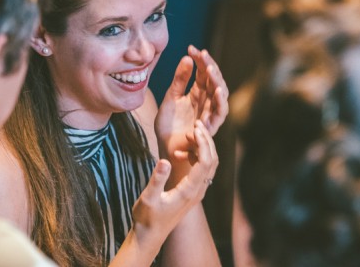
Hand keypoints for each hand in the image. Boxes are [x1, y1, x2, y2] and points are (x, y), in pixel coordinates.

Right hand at [131, 122, 217, 248]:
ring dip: (204, 147)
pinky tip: (183, 151)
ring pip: (210, 165)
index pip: (206, 161)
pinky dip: (198, 156)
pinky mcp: (193, 192)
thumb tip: (164, 160)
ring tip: (192, 132)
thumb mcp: (148, 198)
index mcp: (190, 191)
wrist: (150, 236)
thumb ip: (156, 180)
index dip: (203, 142)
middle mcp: (198, 191)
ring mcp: (197, 192)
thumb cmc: (147, 218)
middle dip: (207, 140)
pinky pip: (203, 170)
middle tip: (196, 123)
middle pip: (212, 161)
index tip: (194, 127)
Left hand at [155, 45, 227, 183]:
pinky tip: (217, 89)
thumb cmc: (168, 127)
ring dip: (218, 81)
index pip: (204, 72)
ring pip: (221, 95)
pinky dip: (220, 101)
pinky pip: (220, 113)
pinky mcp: (210, 127)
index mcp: (198, 94)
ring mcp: (210, 114)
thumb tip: (187, 57)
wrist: (165, 149)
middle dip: (210, 66)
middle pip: (215, 80)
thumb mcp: (170, 98)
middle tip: (202, 54)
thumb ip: (179, 80)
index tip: (192, 47)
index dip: (201, 60)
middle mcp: (207, 102)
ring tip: (210, 69)